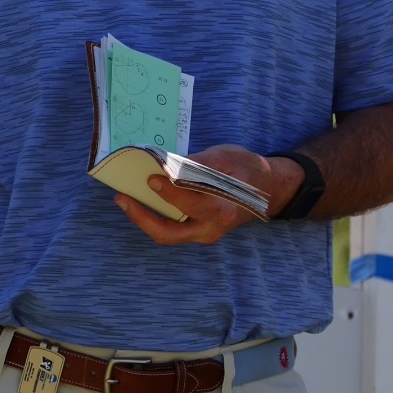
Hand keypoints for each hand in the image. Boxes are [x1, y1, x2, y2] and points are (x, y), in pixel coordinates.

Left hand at [115, 144, 303, 246]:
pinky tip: (142, 199)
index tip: (151, 177)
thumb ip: (198, 164)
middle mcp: (212, 228)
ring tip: (125, 199)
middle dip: (141, 218)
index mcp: (223, 208)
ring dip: (144, 219)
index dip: (168, 191)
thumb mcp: (227, 157)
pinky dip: (155, 216)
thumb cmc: (247, 169)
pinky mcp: (198, 231)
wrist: (270, 188)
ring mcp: (205, 233)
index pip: (189, 203)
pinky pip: (172, 228)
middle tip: (121, 199)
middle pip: (168, 233)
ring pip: (167, 234)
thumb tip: (167, 166)